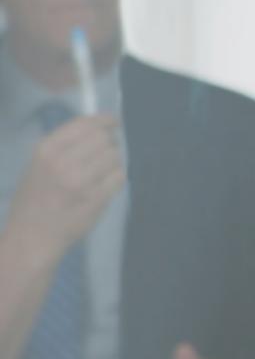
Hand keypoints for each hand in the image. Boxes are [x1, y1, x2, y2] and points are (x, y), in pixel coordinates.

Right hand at [5, 115, 123, 255]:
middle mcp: (63, 162)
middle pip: (103, 139)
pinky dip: (117, 178)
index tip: (112, 122)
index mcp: (46, 150)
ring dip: (114, 162)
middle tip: (106, 152)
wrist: (32, 237)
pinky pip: (119, 177)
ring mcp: (81, 181)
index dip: (103, 121)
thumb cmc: (34, 201)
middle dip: (109, 143)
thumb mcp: (37, 166)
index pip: (83, 124)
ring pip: (114, 156)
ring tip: (102, 172)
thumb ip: (63, 148)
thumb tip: (97, 130)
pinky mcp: (96, 199)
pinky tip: (106, 185)